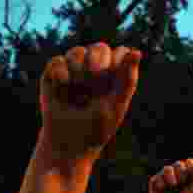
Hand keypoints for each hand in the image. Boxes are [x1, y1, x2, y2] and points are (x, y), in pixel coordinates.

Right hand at [40, 42, 141, 159]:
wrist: (67, 144)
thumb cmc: (96, 129)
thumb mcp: (116, 105)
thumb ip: (127, 79)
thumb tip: (138, 51)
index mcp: (115, 76)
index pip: (121, 53)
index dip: (117, 62)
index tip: (112, 80)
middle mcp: (95, 70)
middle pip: (100, 48)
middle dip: (97, 63)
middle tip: (94, 78)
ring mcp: (74, 70)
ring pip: (77, 52)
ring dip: (78, 71)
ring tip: (78, 91)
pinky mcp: (54, 73)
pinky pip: (58, 61)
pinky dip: (61, 75)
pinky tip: (61, 91)